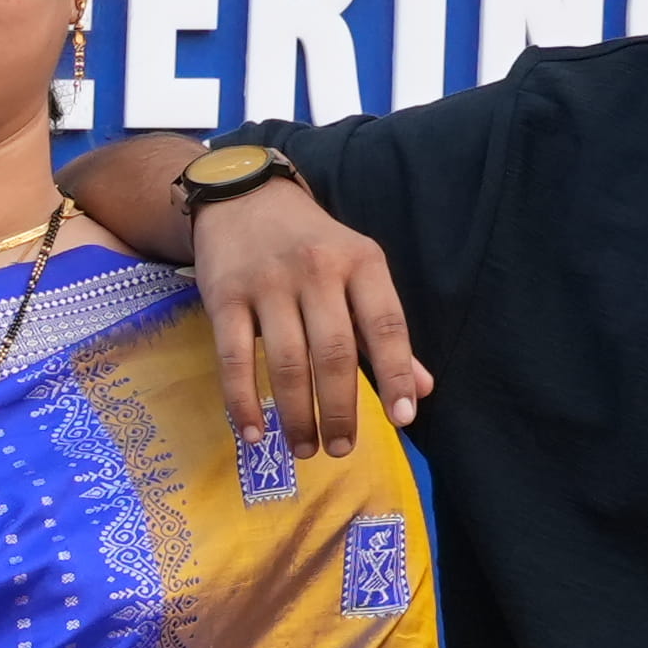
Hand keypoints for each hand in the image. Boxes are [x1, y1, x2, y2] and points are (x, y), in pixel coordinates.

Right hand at [196, 182, 430, 453]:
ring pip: (287, 362)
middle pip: (334, 352)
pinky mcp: (225, 296)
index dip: (396, 373)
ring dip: (297, 414)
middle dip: (340, 409)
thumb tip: (422, 389)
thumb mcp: (358, 270)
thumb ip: (383, 331)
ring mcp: (268, 283)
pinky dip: (243, 402)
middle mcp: (317, 269)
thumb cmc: (311, 243)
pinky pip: (235, 359)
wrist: (243, 198)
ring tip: (305, 449)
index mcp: (360, 262)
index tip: (402, 418)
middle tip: (341, 449)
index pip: (385, 324)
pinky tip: (254, 432)